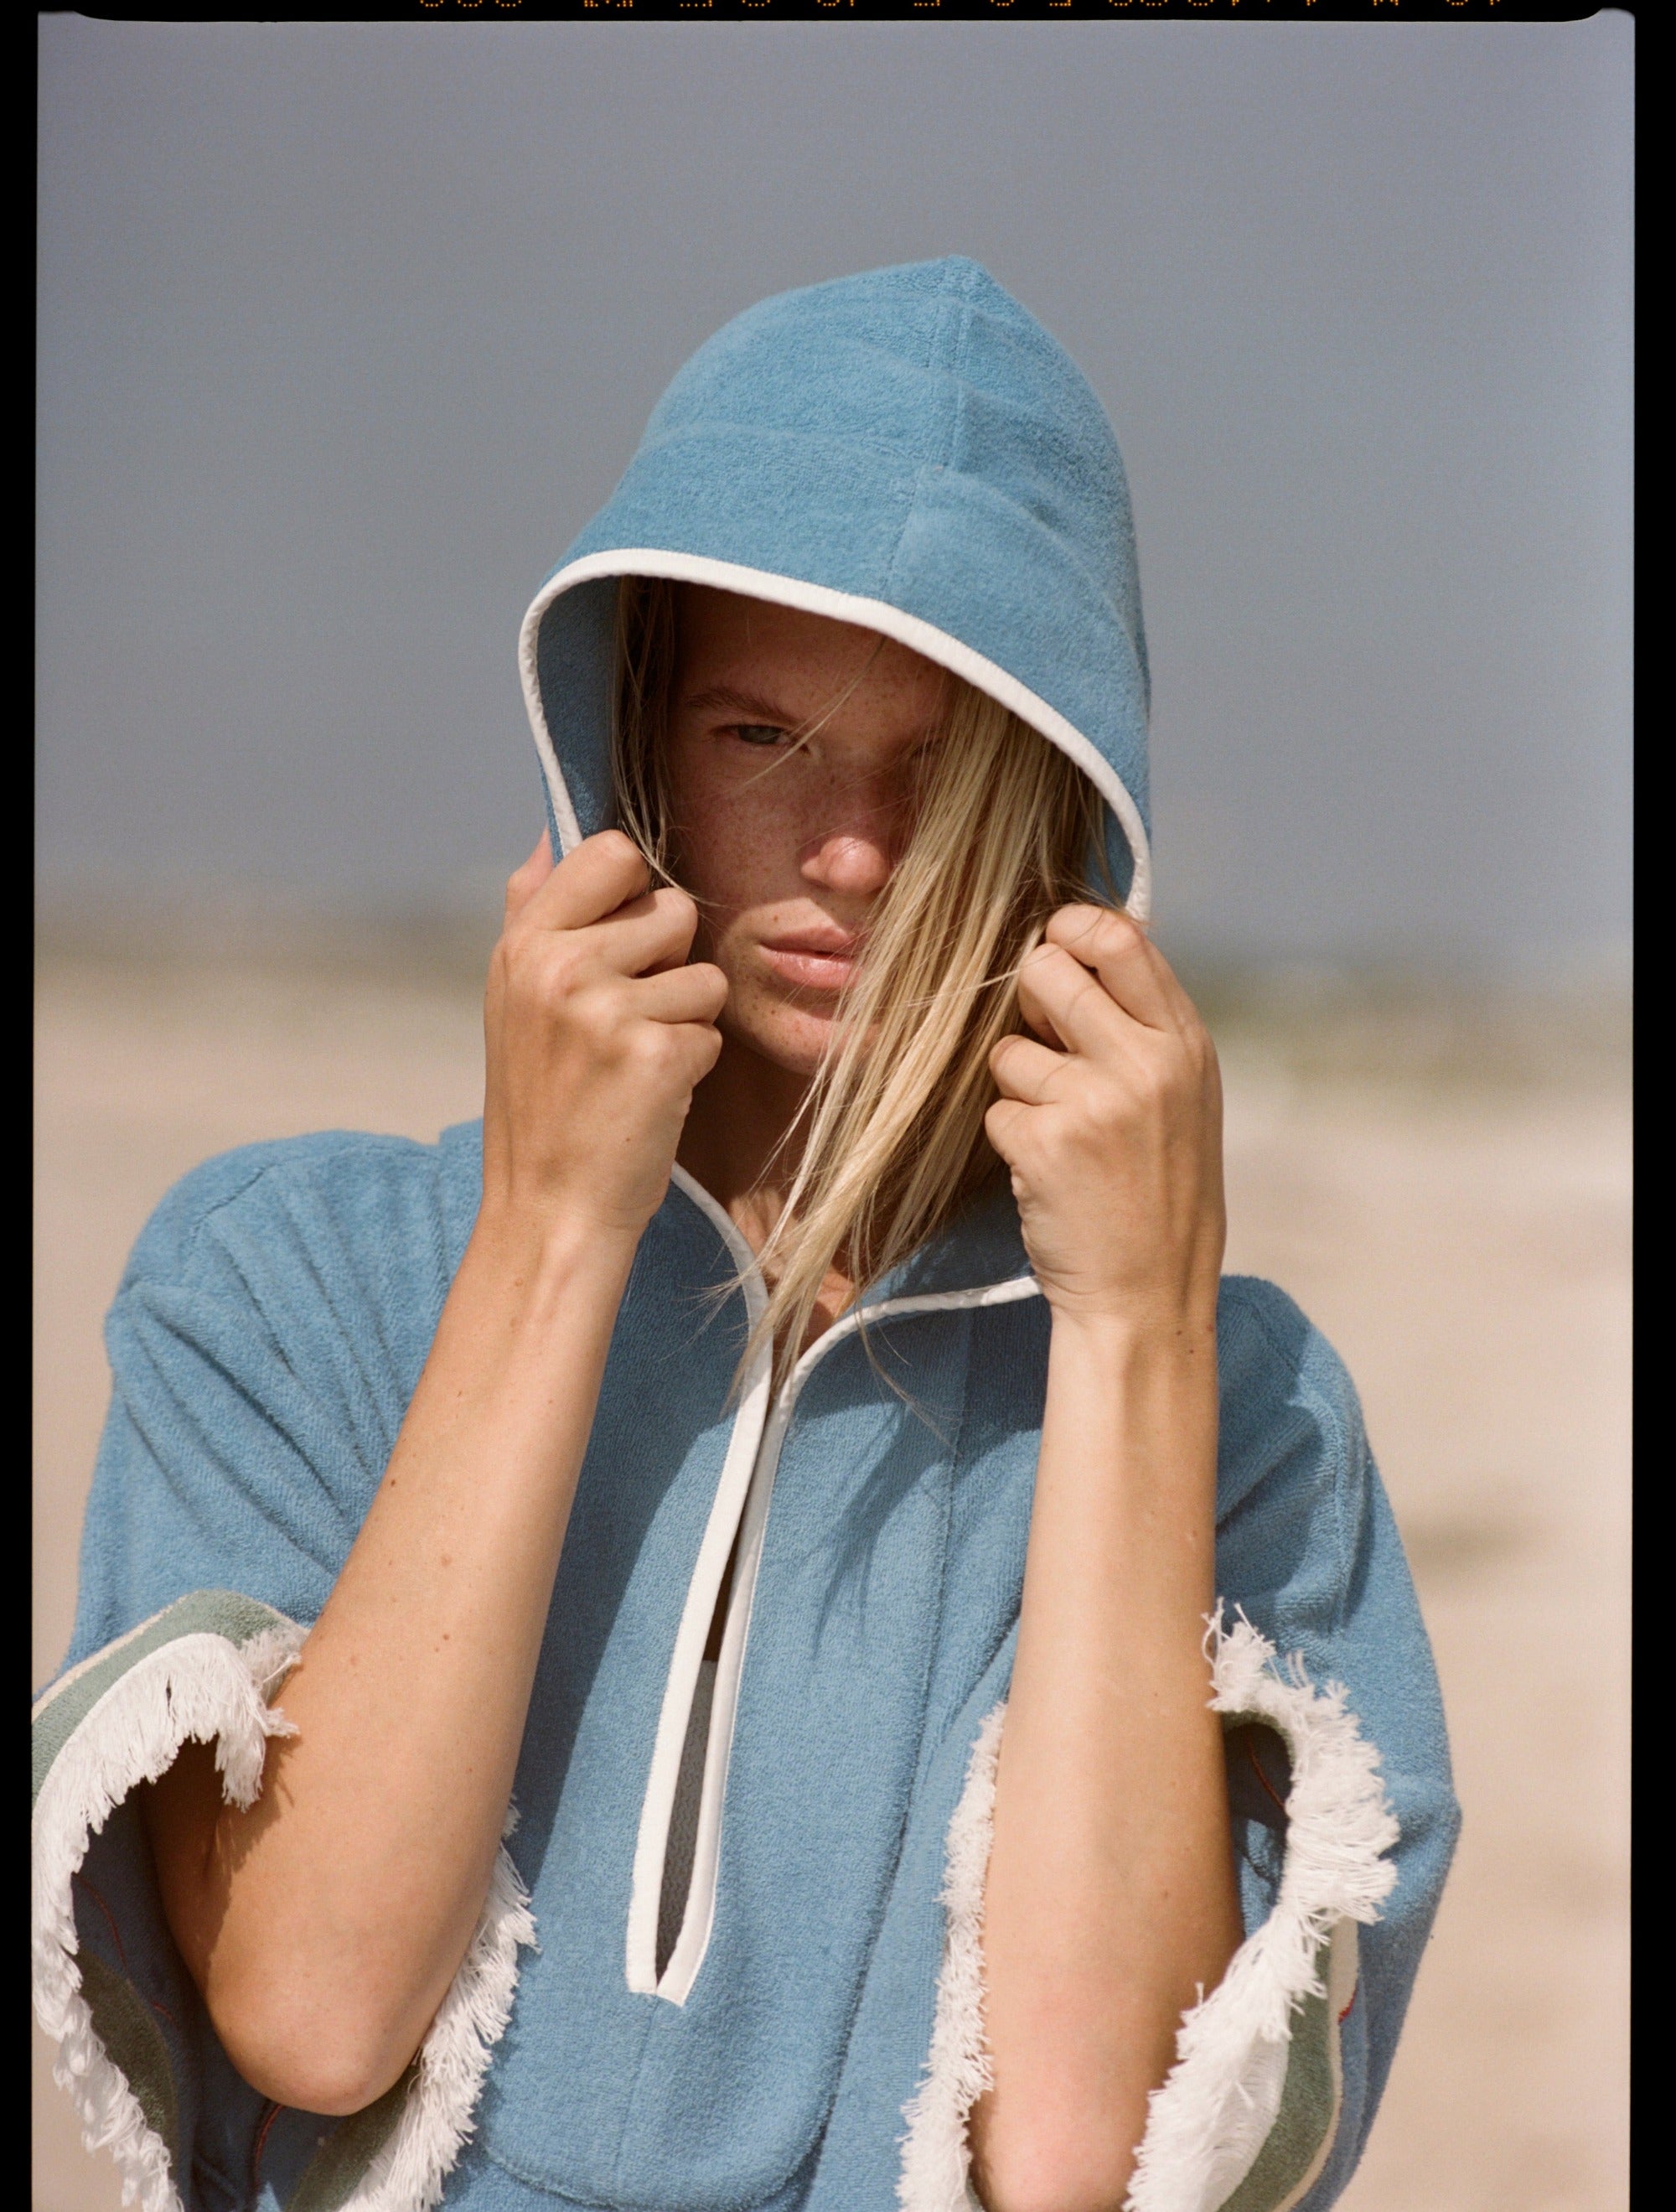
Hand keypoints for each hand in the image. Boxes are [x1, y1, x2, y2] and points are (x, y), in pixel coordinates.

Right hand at [482, 830, 727, 1242]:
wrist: (548, 1211)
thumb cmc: (541, 1105)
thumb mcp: (514, 1001)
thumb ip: (533, 912)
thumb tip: (550, 834)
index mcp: (525, 943)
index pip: (612, 852)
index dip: (637, 893)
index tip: (622, 944)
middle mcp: (560, 966)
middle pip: (675, 911)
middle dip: (669, 964)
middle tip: (626, 1023)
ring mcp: (607, 1009)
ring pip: (704, 974)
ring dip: (686, 1019)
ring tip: (634, 1064)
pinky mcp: (656, 1055)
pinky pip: (712, 1031)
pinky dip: (692, 1067)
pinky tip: (649, 1097)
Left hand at [985, 906, 1224, 1328]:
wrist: (1147, 1296)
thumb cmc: (1160, 1196)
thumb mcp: (1184, 1100)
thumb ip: (1142, 1029)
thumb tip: (1075, 951)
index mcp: (1185, 1045)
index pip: (1122, 939)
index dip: (1071, 928)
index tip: (1054, 943)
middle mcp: (1145, 1064)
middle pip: (1049, 971)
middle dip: (1027, 999)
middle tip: (1039, 1039)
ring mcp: (1094, 1102)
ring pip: (1008, 1048)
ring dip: (1017, 1087)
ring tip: (1058, 1132)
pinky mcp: (1044, 1143)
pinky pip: (995, 1109)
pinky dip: (1009, 1138)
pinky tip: (1046, 1172)